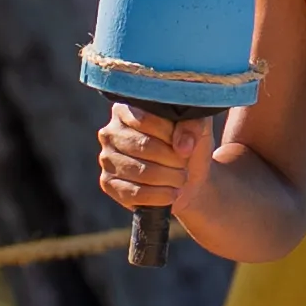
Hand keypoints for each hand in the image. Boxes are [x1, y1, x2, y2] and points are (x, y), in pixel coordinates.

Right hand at [96, 105, 215, 219]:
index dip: (170, 133)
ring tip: (181, 177)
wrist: (187, 175)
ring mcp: (106, 158)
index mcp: (128, 109)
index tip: (186, 142)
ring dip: (169, 178)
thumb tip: (183, 146)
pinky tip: (172, 193)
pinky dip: (159, 195)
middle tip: (185, 163)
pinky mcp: (108, 183)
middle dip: (172, 158)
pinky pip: (133, 193)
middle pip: (143, 146)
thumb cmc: (189, 144)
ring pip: (140, 171)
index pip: (145, 118)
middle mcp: (110, 131)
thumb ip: (193, 126)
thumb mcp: (198, 128)